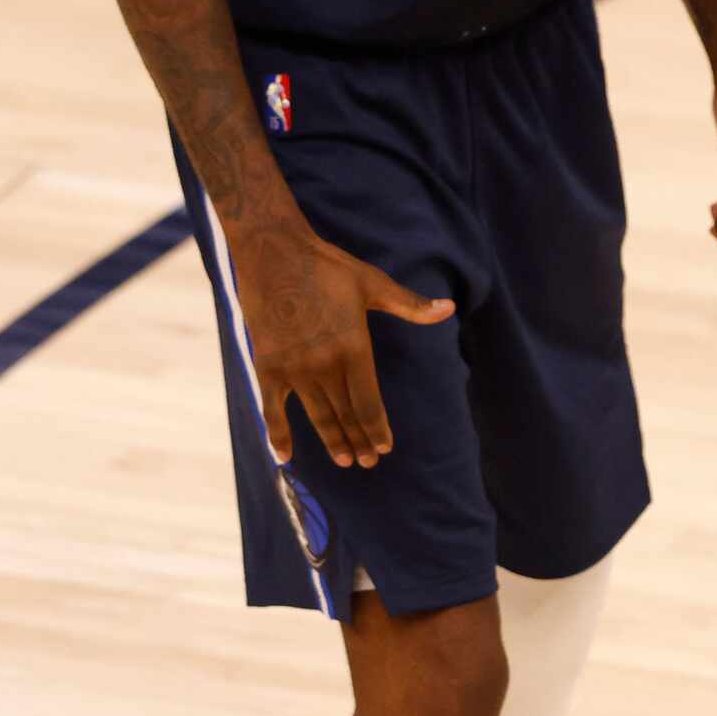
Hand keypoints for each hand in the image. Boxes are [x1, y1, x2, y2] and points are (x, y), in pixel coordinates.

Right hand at [231, 227, 453, 468]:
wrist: (275, 254)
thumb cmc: (327, 267)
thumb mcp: (373, 284)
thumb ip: (410, 305)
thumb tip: (449, 308)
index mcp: (354, 347)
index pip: (369, 401)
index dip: (377, 428)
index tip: (384, 448)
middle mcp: (324, 365)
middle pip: (346, 414)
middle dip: (359, 440)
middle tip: (368, 462)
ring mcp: (293, 369)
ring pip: (317, 415)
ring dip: (331, 440)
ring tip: (344, 459)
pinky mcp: (267, 367)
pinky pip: (272, 410)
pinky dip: (277, 435)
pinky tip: (285, 456)